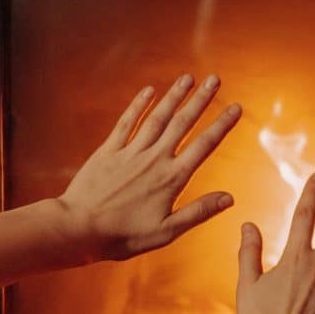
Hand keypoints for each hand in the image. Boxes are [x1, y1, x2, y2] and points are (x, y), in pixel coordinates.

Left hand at [56, 74, 241, 262]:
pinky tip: (149, 90)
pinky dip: (138, 105)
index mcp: (172, 179)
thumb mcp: (166, 232)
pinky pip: (126, 122)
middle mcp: (154, 159)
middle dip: (201, 99)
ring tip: (188, 77)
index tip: (236, 107)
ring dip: (174, 96)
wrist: (78, 229)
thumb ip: (198, 212)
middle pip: (183, 123)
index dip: (222, 124)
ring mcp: (130, 152)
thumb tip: (230, 198)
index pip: (204, 145)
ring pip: (157, 117)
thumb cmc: (124, 236)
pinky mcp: (108, 151)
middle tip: (216, 79)